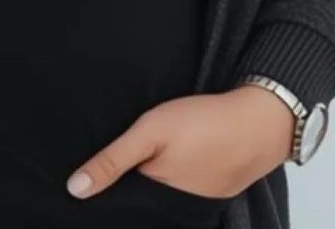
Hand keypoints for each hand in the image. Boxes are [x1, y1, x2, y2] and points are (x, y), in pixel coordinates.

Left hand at [66, 87, 294, 201]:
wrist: (260, 122)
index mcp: (157, 199)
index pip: (119, 202)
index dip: (104, 189)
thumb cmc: (203, 122)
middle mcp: (175, 211)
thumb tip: (74, 189)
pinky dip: (171, 180)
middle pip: (139, 201)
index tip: (85, 179)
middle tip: (113, 164)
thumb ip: (113, 160)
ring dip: (149, 182)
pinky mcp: (211, 194)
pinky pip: (181, 193)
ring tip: (140, 161)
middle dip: (126, 187)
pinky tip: (170, 162)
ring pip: (160, 197)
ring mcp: (196, 205)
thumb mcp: (150, 132)